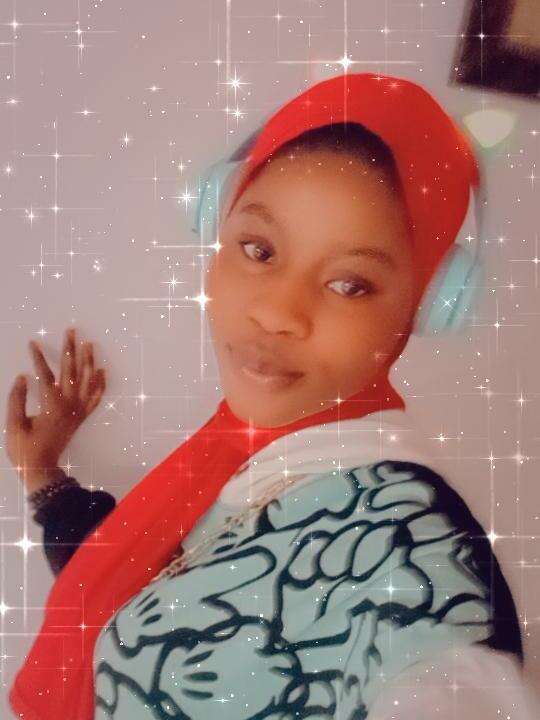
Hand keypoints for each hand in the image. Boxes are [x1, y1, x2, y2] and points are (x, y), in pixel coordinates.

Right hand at [5, 327, 105, 491]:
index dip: (38, 357)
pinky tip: (102, 371)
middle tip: (72, 331)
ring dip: (88, 361)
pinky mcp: (82, 418)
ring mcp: (77, 411)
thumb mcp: (14, 425)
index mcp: (50, 405)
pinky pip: (96, 398)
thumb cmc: (25, 449)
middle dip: (70, 349)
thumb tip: (23, 376)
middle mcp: (68, 405)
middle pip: (71, 371)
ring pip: (86, 381)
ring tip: (89, 344)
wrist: (42, 470)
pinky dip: (100, 383)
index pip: (45, 374)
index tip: (33, 343)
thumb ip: (17, 399)